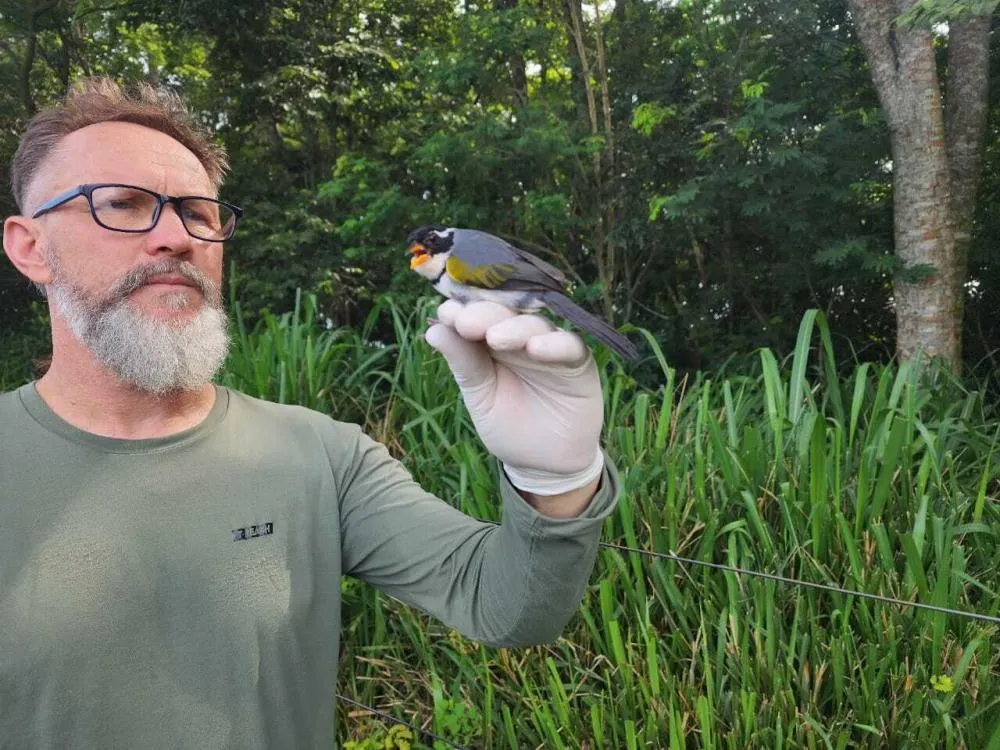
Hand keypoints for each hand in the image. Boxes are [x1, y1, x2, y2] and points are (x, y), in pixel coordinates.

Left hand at [424, 300, 604, 494]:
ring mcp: (550, 346)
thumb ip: (464, 364)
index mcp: (491, 342)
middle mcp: (520, 337)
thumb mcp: (481, 398)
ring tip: (495, 338)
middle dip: (484, 316)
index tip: (445, 313)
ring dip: (514, 329)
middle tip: (465, 322)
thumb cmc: (508, 427)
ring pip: (535, 325)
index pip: (476, 317)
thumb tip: (432, 330)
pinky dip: (554, 345)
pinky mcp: (578, 362)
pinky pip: (570, 346)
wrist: (544, 464)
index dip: (461, 312)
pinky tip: (535, 348)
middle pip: (504, 315)